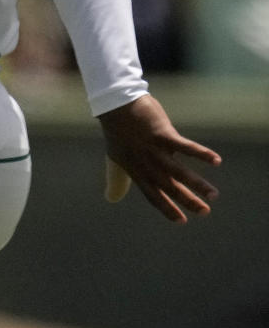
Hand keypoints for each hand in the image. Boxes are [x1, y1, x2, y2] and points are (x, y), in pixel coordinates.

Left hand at [98, 94, 220, 223]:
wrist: (115, 105)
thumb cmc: (117, 131)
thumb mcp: (114, 158)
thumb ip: (116, 179)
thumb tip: (111, 198)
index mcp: (136, 172)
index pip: (153, 196)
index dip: (167, 209)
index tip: (182, 222)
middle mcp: (145, 164)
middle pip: (169, 188)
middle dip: (188, 201)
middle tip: (205, 212)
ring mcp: (153, 150)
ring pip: (178, 172)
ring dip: (197, 185)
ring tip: (214, 195)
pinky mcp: (161, 134)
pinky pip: (184, 147)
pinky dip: (201, 154)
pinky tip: (216, 161)